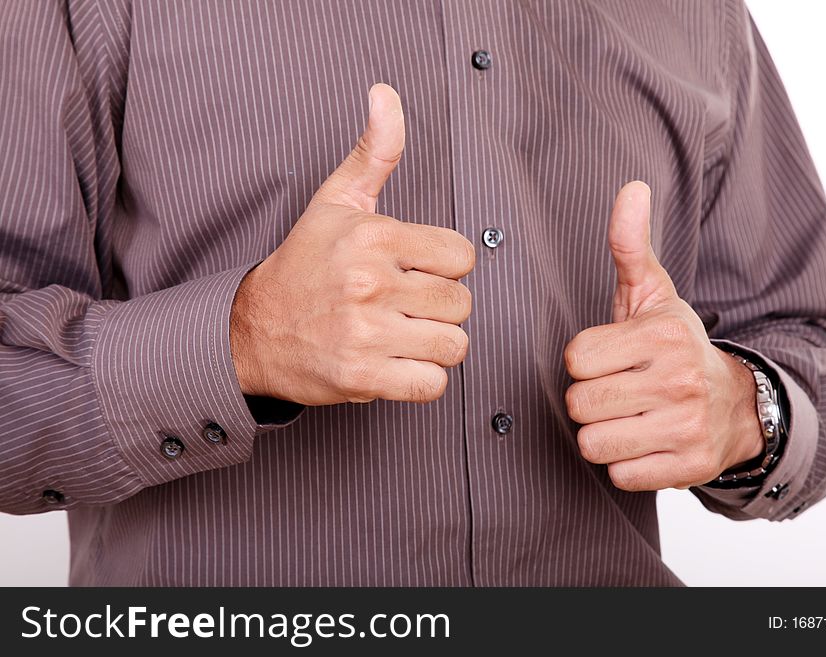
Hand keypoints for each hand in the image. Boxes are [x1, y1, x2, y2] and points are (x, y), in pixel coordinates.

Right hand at [231, 84, 474, 405]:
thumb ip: (373, 151)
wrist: (254, 330)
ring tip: (402, 334)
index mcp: (373, 237)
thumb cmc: (304, 265)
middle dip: (440, 308)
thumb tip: (386, 93)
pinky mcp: (363, 377)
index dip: (444, 267)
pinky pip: (433, 385)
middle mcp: (371, 283)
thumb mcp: (335, 202)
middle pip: (462, 304)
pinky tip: (396, 363)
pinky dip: (421, 379)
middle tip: (404, 306)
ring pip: (454, 345)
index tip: (415, 270)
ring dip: (434, 345)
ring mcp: (366, 333)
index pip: (462, 256)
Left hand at [563, 182, 763, 490]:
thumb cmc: (675, 346)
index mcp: (661, 335)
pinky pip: (619, 476)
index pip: (575, 358)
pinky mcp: (687, 467)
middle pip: (580, 404)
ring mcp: (685, 427)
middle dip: (589, 400)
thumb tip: (631, 188)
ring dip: (601, 434)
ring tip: (627, 417)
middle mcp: (678, 380)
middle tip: (615, 391)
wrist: (734, 404)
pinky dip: (623, 464)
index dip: (583, 361)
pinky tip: (643, 443)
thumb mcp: (653, 294)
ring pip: (593, 443)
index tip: (607, 358)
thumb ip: (630, 246)